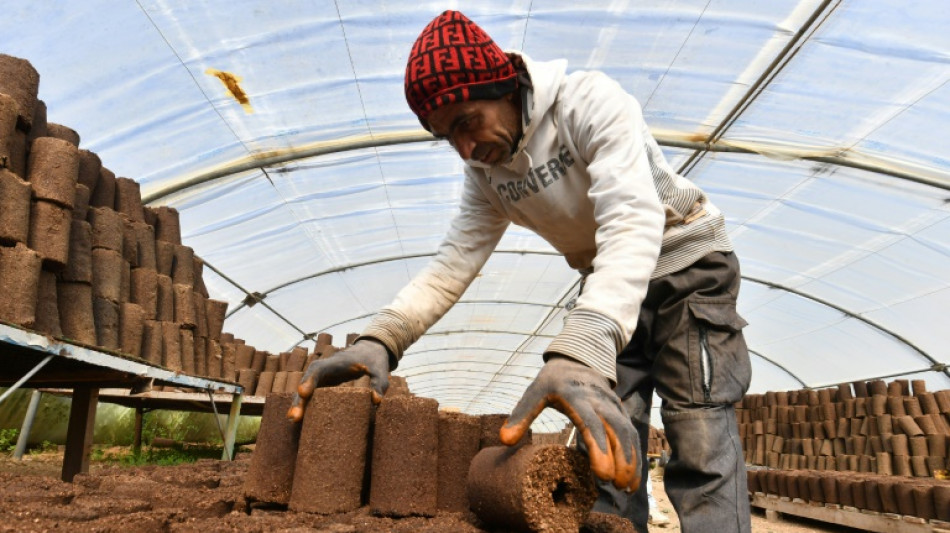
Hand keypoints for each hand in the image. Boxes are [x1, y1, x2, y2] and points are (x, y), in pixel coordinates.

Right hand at [286, 339, 390, 421]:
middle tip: (294, 417)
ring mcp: (321, 378)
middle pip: (307, 382)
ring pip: (305, 390)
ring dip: (298, 404)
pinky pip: (309, 395)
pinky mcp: (321, 385)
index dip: (310, 380)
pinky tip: (297, 421)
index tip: (303, 393)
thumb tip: (376, 401)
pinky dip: (304, 405)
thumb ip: (379, 384)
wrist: (368, 352)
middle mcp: (324, 369)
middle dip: (299, 399)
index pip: (319, 369)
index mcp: (336, 362)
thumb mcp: (380, 371)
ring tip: (293, 421)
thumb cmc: (373, 361)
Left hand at [499, 355, 640, 491]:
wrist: (577, 359)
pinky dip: (635, 456)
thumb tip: (505, 441)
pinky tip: (632, 478)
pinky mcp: (620, 411)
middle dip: (621, 458)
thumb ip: (520, 416)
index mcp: (577, 396)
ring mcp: (613, 405)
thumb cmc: (552, 381)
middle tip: (617, 486)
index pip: (591, 423)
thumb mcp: (533, 393)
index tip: (602, 474)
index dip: (598, 448)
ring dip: (631, 460)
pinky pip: (631, 433)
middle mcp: (599, 400)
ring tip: (626, 488)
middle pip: (615, 429)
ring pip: (628, 432)